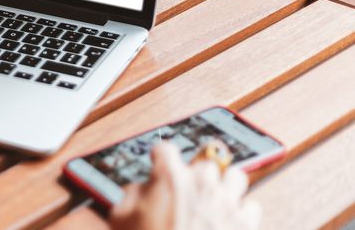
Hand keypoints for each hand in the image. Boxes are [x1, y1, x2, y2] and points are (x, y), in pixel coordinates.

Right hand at [109, 142, 260, 229]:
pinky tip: (230, 219)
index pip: (166, 150)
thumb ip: (132, 195)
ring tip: (215, 197)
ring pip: (235, 176)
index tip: (160, 162)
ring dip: (225, 185)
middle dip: (196, 174)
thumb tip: (144, 189)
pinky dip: (242, 211)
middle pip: (205, 162)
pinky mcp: (245, 224)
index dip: (161, 157)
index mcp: (170, 179)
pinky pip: (251, 206)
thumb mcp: (121, 218)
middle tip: (187, 189)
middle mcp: (201, 185)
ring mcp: (226, 203)